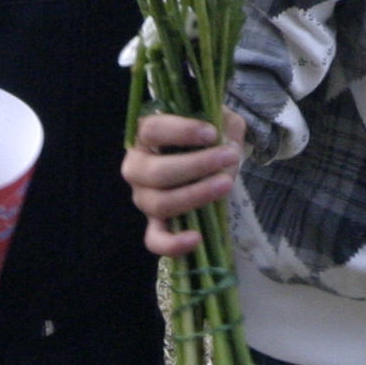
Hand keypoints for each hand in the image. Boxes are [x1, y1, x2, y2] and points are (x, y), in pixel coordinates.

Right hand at [122, 110, 246, 258]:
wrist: (208, 158)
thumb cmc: (208, 135)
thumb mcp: (219, 120)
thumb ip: (224, 124)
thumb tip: (227, 146)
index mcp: (145, 135)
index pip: (151, 130)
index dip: (181, 131)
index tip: (212, 133)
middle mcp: (137, 167)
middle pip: (155, 171)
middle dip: (196, 165)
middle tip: (229, 156)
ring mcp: (144, 197)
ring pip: (159, 203)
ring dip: (195, 195)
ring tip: (226, 184)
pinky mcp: (155, 223)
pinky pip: (155, 239)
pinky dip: (171, 244)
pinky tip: (195, 238)